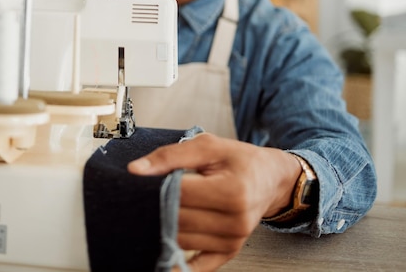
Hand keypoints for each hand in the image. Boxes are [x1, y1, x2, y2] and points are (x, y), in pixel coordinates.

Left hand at [127, 133, 299, 271]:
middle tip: (143, 195)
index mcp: (233, 191)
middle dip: (156, 206)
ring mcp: (233, 240)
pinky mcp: (228, 252)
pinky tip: (164, 249)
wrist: (269, 178)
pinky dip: (177, 260)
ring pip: (180, 240)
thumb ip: (170, 156)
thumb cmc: (240, 160)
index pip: (180, 194)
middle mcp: (236, 220)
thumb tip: (136, 170)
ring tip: (158, 209)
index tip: (142, 180)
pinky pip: (196, 265)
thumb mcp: (207, 146)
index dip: (155, 187)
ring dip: (163, 227)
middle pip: (178, 219)